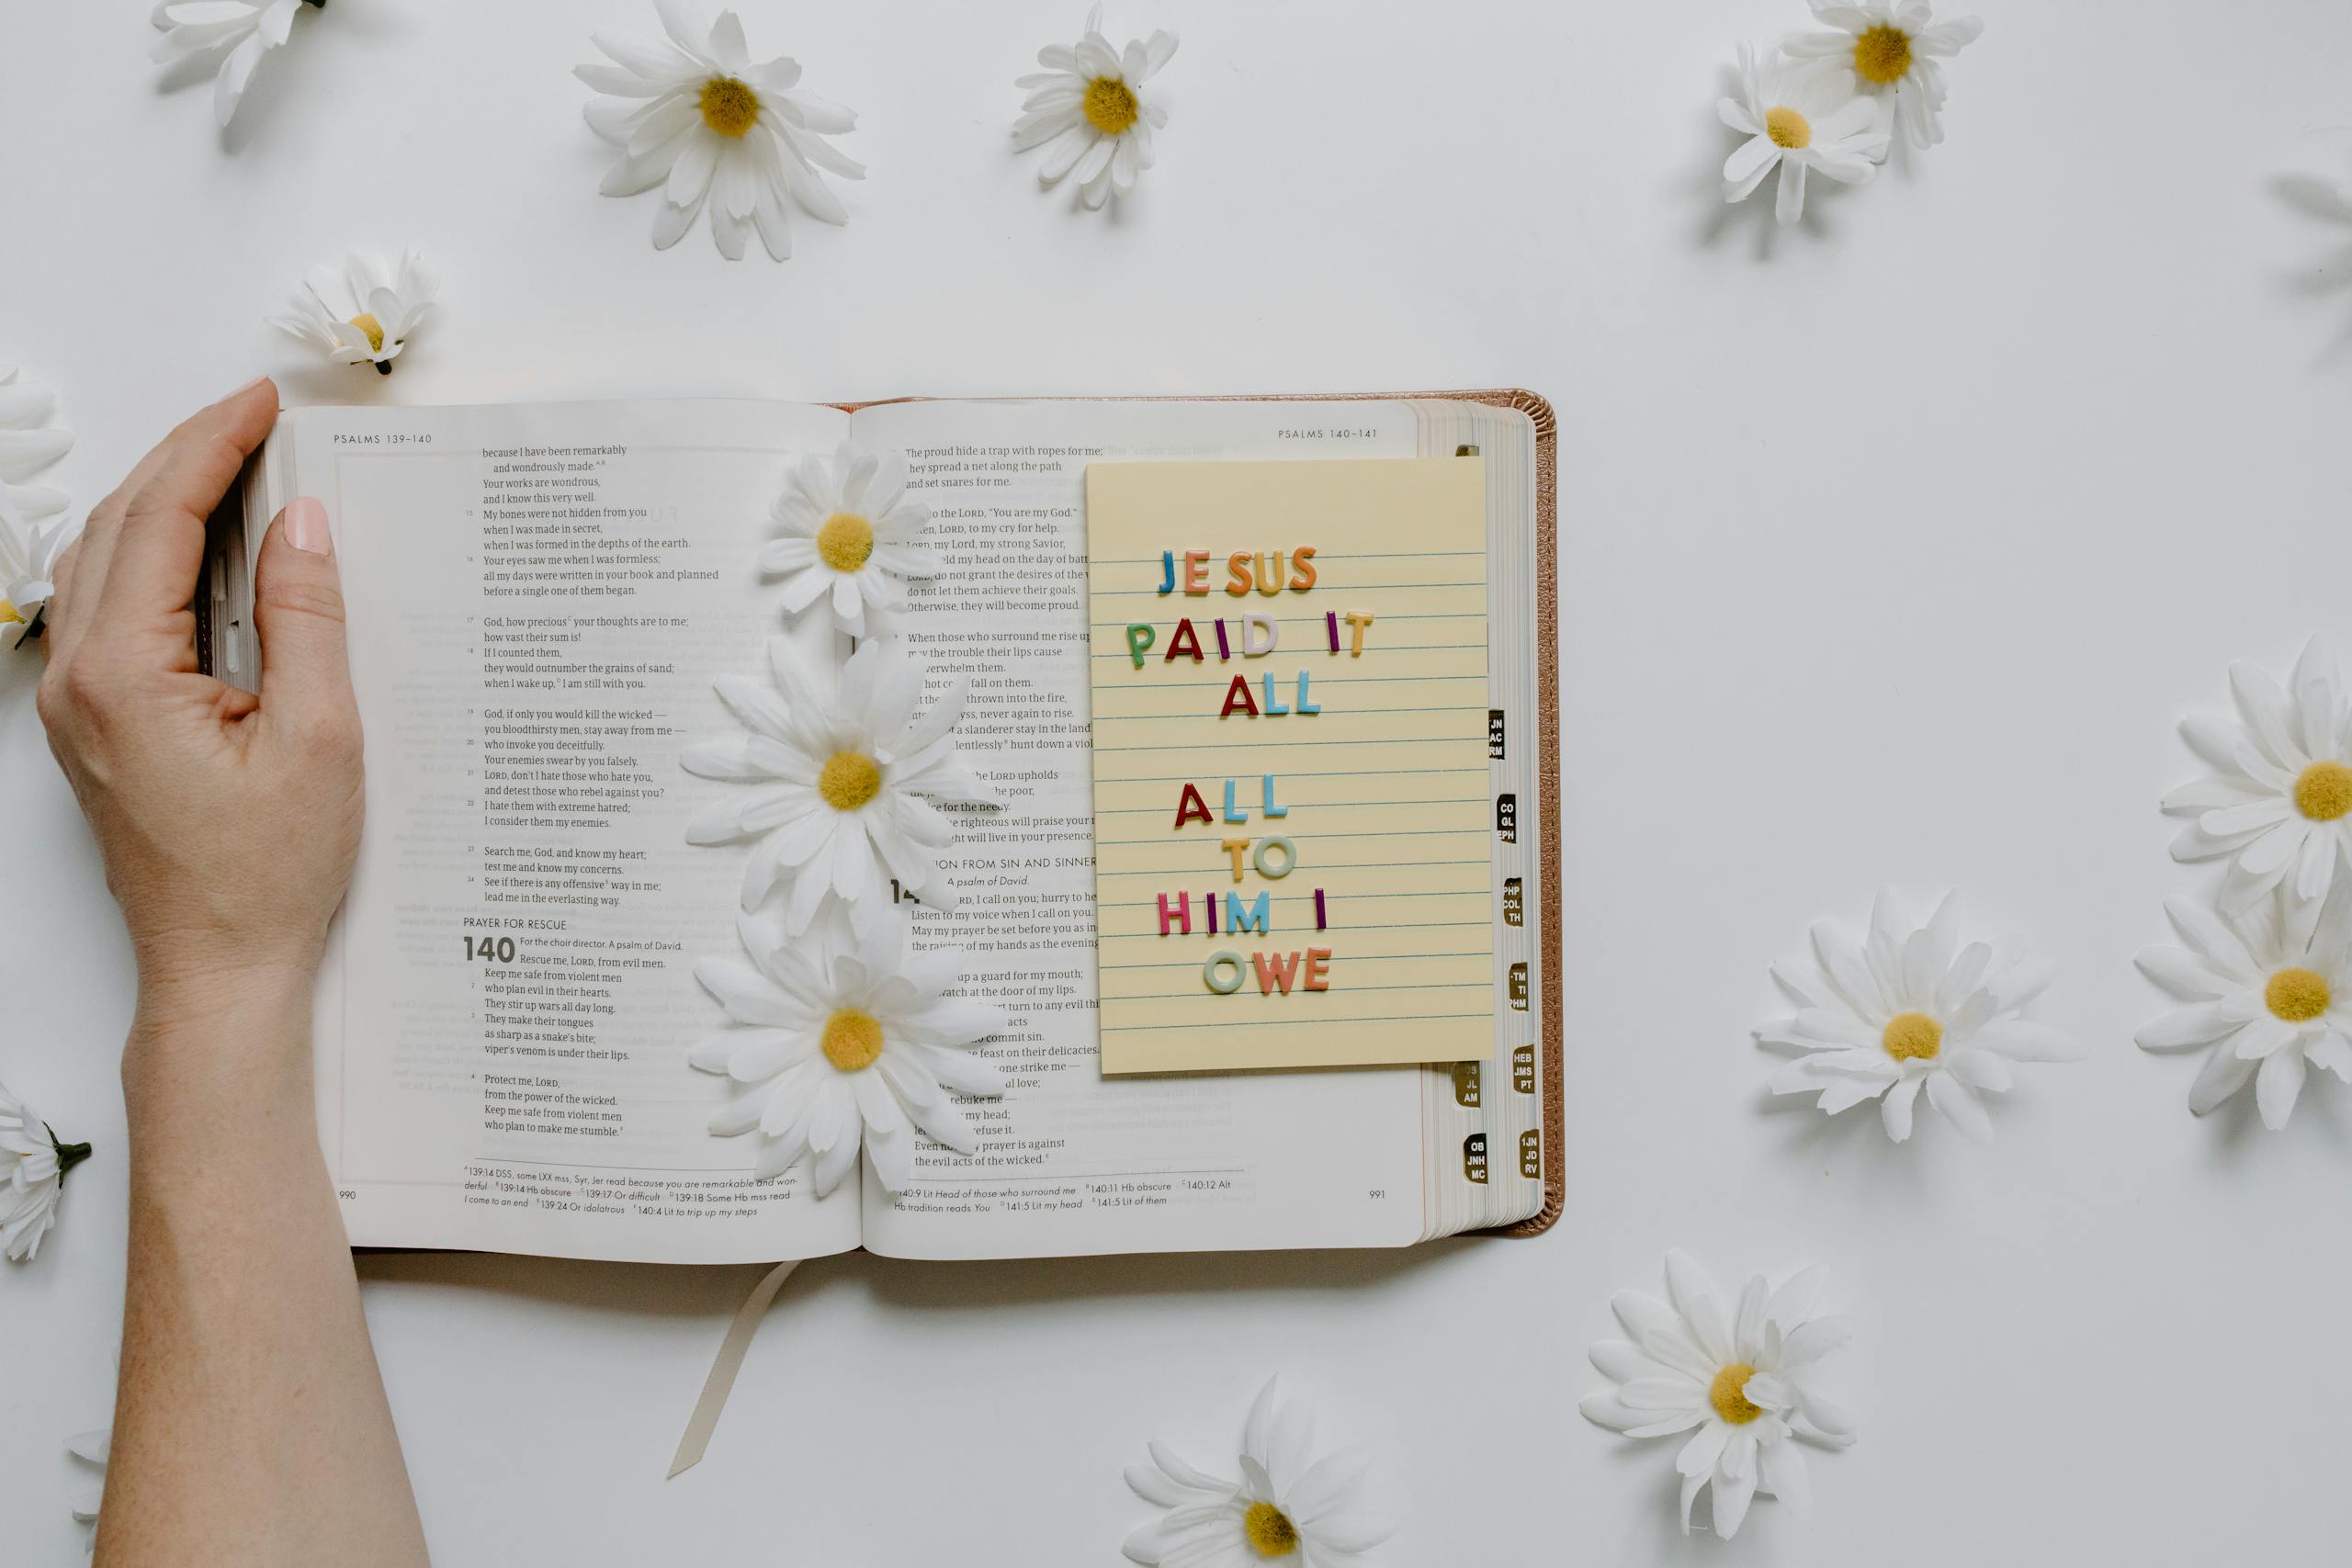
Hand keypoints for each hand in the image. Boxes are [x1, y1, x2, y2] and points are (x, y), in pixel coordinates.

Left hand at [37, 377, 362, 1020]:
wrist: (219, 967)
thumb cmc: (267, 876)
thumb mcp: (318, 739)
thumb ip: (307, 620)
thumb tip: (302, 525)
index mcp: (124, 674)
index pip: (162, 519)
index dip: (214, 446)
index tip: (263, 403)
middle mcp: (78, 679)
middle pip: (119, 524)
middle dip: (186, 454)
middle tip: (256, 416)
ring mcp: (75, 702)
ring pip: (103, 558)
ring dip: (163, 498)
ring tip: (234, 464)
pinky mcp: (93, 722)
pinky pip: (108, 604)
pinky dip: (152, 553)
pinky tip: (202, 547)